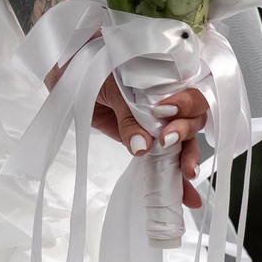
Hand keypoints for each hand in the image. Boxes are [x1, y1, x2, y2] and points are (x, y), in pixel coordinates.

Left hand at [47, 65, 208, 208]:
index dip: (186, 103)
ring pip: (184, 140)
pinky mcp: (145, 139)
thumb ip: (128, 115)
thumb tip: (143, 147)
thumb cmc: (93, 68)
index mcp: (166, 78)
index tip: (165, 112)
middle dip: (186, 132)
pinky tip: (186, 193)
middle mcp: (168, 100)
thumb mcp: (112, 86)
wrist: (68, 73)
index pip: (191, 91)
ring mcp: (157, 121)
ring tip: (187, 173)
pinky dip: (177, 176)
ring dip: (189, 157)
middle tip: (166, 140)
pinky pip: (165, 157)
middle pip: (193, 118)